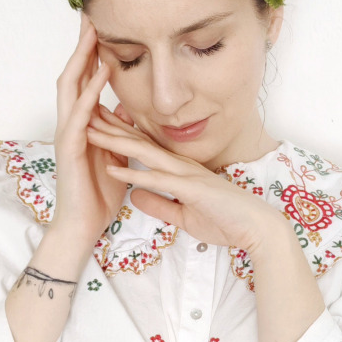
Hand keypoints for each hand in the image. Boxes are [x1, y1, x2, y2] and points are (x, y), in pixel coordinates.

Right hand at [51, 13, 133, 243]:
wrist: (83, 226)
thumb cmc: (98, 192)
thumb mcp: (115, 151)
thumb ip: (117, 127)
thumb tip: (126, 105)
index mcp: (81, 122)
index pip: (83, 78)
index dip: (91, 51)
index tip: (101, 23)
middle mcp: (70, 123)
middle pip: (72, 74)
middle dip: (81, 45)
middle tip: (90, 15)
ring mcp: (67, 134)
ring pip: (69, 87)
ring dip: (82, 59)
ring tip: (93, 33)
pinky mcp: (69, 149)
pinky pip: (79, 115)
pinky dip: (90, 92)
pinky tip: (100, 74)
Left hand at [85, 110, 281, 253]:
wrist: (258, 229)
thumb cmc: (227, 220)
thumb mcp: (184, 215)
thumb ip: (161, 204)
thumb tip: (136, 197)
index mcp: (179, 171)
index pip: (143, 149)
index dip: (118, 136)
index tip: (94, 125)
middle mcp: (180, 166)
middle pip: (138, 142)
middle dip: (109, 128)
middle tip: (82, 113)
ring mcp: (186, 175)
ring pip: (144, 153)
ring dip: (115, 142)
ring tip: (88, 131)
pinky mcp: (191, 189)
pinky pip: (157, 180)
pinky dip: (133, 174)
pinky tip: (112, 168)